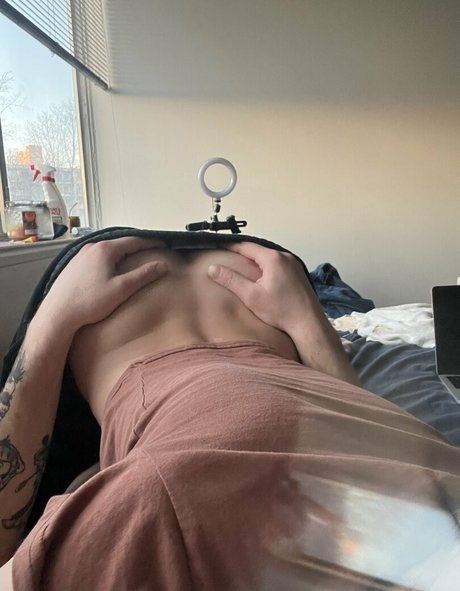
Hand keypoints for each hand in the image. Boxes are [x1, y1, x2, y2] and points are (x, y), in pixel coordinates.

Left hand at [38, 237, 167, 334]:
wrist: (58, 314)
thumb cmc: (89, 302)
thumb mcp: (122, 289)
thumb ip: (143, 275)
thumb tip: (161, 266)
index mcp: (105, 250)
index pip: (134, 241)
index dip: (150, 242)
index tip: (163, 245)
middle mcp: (92, 248)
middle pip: (120, 243)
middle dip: (137, 246)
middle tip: (152, 250)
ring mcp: (80, 256)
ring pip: (108, 250)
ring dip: (123, 253)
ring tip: (135, 259)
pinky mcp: (74, 266)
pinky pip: (97, 257)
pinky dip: (110, 259)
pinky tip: (112, 269)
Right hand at [207, 242, 320, 335]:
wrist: (308, 324)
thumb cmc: (281, 311)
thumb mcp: (250, 296)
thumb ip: (231, 280)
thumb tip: (213, 268)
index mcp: (273, 258)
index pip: (246, 246)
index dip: (230, 246)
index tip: (219, 246)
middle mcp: (285, 257)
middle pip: (258, 251)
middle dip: (243, 253)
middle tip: (227, 256)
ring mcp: (294, 265)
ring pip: (269, 258)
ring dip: (255, 261)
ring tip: (241, 266)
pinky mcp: (298, 274)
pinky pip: (278, 265)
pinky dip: (266, 267)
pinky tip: (260, 276)